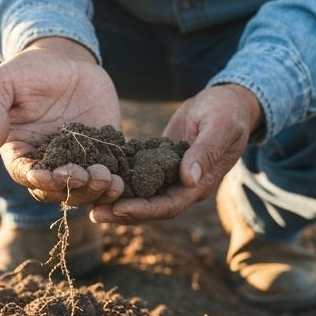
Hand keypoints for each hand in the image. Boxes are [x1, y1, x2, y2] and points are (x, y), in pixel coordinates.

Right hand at [0, 37, 125, 206]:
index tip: (49, 176)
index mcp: (19, 152)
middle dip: (70, 188)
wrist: (65, 60)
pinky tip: (119, 180)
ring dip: (93, 191)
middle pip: (56, 191)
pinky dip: (113, 185)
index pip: (25, 175)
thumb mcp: (1, 82)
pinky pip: (108, 175)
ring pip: (83, 190)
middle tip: (84, 175)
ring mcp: (76, 161)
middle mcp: (47, 164)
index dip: (37, 180)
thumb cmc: (26, 71)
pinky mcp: (102, 154)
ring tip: (106, 178)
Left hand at [90, 83, 262, 222]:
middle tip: (93, 213)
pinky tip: (95, 177)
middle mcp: (183, 186)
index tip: (118, 208)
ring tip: (87, 202)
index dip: (143, 209)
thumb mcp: (218, 127)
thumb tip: (188, 179)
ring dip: (116, 200)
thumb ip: (204, 152)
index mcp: (200, 184)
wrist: (227, 102)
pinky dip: (118, 180)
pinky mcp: (159, 163)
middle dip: (122, 212)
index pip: (168, 205)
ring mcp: (170, 176)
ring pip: (141, 196)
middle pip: (150, 208)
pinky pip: (137, 177)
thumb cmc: (227, 112)